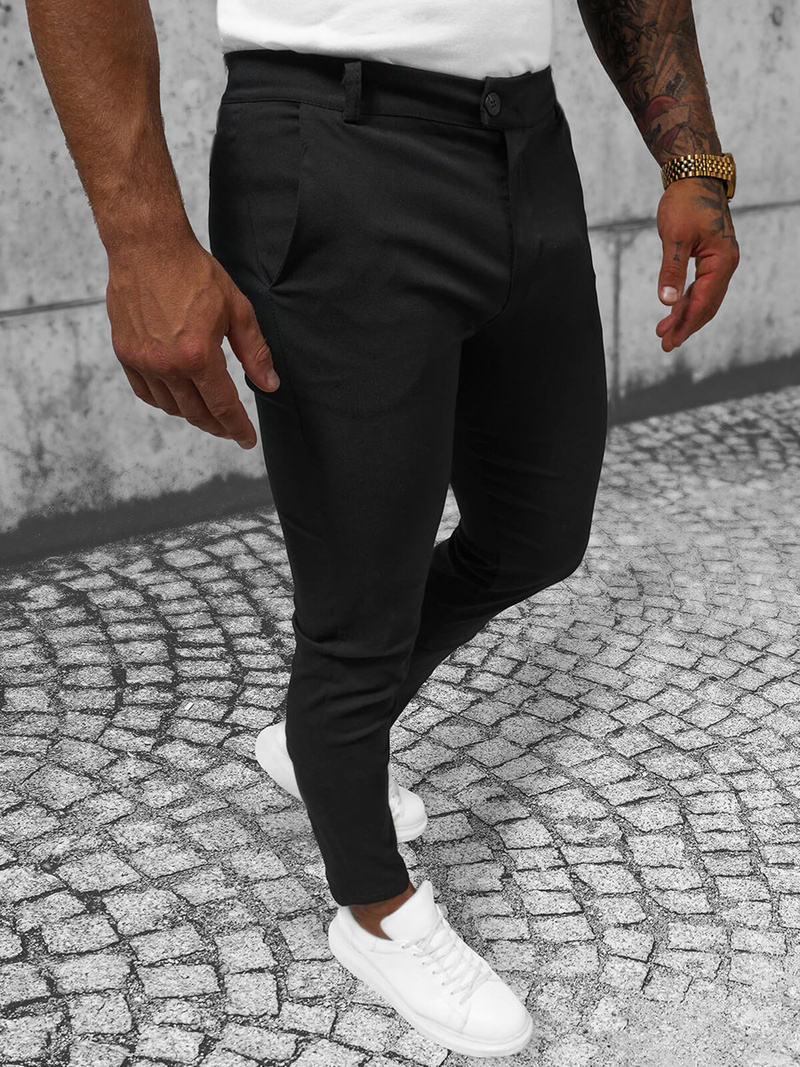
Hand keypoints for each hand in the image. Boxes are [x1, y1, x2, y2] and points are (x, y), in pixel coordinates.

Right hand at [105, 233, 278, 448]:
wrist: (147, 246)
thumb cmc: (195, 272)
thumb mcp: (237, 309)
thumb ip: (254, 352)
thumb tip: (269, 385)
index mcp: (198, 355)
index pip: (222, 406)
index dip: (238, 428)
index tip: (247, 440)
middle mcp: (167, 364)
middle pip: (196, 413)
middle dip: (217, 426)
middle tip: (231, 429)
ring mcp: (142, 361)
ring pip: (170, 407)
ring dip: (192, 415)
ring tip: (208, 411)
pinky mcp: (125, 353)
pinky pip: (146, 392)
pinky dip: (164, 402)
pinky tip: (178, 398)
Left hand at [655, 176, 739, 352]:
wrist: (695, 176)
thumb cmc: (685, 202)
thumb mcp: (675, 237)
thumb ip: (672, 270)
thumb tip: (667, 301)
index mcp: (722, 261)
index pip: (703, 302)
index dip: (686, 324)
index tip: (670, 341)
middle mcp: (726, 264)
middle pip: (707, 305)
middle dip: (686, 325)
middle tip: (665, 345)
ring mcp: (720, 261)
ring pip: (704, 297)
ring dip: (685, 315)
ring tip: (665, 332)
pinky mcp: (711, 257)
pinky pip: (701, 286)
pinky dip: (687, 300)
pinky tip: (674, 310)